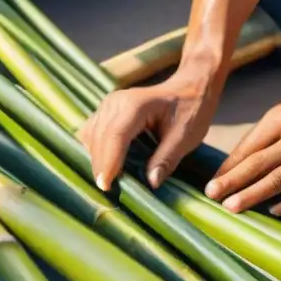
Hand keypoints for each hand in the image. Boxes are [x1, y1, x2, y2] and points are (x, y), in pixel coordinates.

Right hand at [78, 66, 222, 190]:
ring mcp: (108, 104)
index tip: (105, 186)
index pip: (115, 136)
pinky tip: (107, 167)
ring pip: (90, 136)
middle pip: (98, 138)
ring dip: (96, 159)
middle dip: (100, 166)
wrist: (189, 87)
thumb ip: (167, 159)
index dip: (108, 163)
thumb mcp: (185, 137)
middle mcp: (116, 102)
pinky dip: (95, 151)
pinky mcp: (105, 110)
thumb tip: (151, 183)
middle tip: (108, 192)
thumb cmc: (190, 110)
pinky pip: (91, 133)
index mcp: (136, 105)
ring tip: (108, 182)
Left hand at [204, 85, 280, 215]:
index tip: (212, 181)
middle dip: (232, 182)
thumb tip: (236, 163)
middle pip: (258, 164)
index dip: (229, 166)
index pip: (249, 146)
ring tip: (232, 207)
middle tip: (211, 195)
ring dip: (252, 195)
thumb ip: (265, 135)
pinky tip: (272, 211)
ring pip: (277, 180)